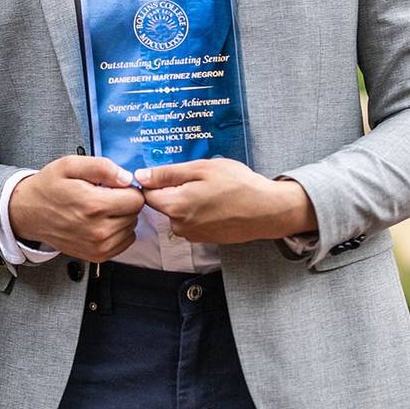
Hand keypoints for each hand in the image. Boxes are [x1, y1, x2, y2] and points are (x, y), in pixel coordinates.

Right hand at [6, 156, 144, 262]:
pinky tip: (100, 222)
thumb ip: (101, 166)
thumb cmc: (48, 187)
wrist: (28, 213)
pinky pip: (125, 242)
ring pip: (132, 228)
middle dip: (124, 202)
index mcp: (94, 205)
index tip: (114, 186)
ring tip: (99, 209)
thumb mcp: (70, 165)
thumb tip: (127, 177)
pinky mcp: (97, 256)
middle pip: (135, 214)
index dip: (128, 188)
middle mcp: (99, 230)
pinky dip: (118, 231)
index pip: (136, 198)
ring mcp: (98, 246)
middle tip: (104, 196)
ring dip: (121, 217)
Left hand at [136, 159, 316, 243]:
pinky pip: (191, 221)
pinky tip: (216, 202)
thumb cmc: (238, 185)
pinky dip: (198, 210)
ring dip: (187, 200)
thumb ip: (167, 174)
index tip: (170, 172)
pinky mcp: (205, 239)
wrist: (269, 210)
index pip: (147, 194)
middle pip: (162, 204)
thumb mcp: (201, 169)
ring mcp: (193, 235)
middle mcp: (180, 226)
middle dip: (173, 189)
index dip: (155, 180)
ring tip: (210, 190)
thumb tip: (140, 176)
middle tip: (197, 178)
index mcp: (176, 207)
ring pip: (177, 212)